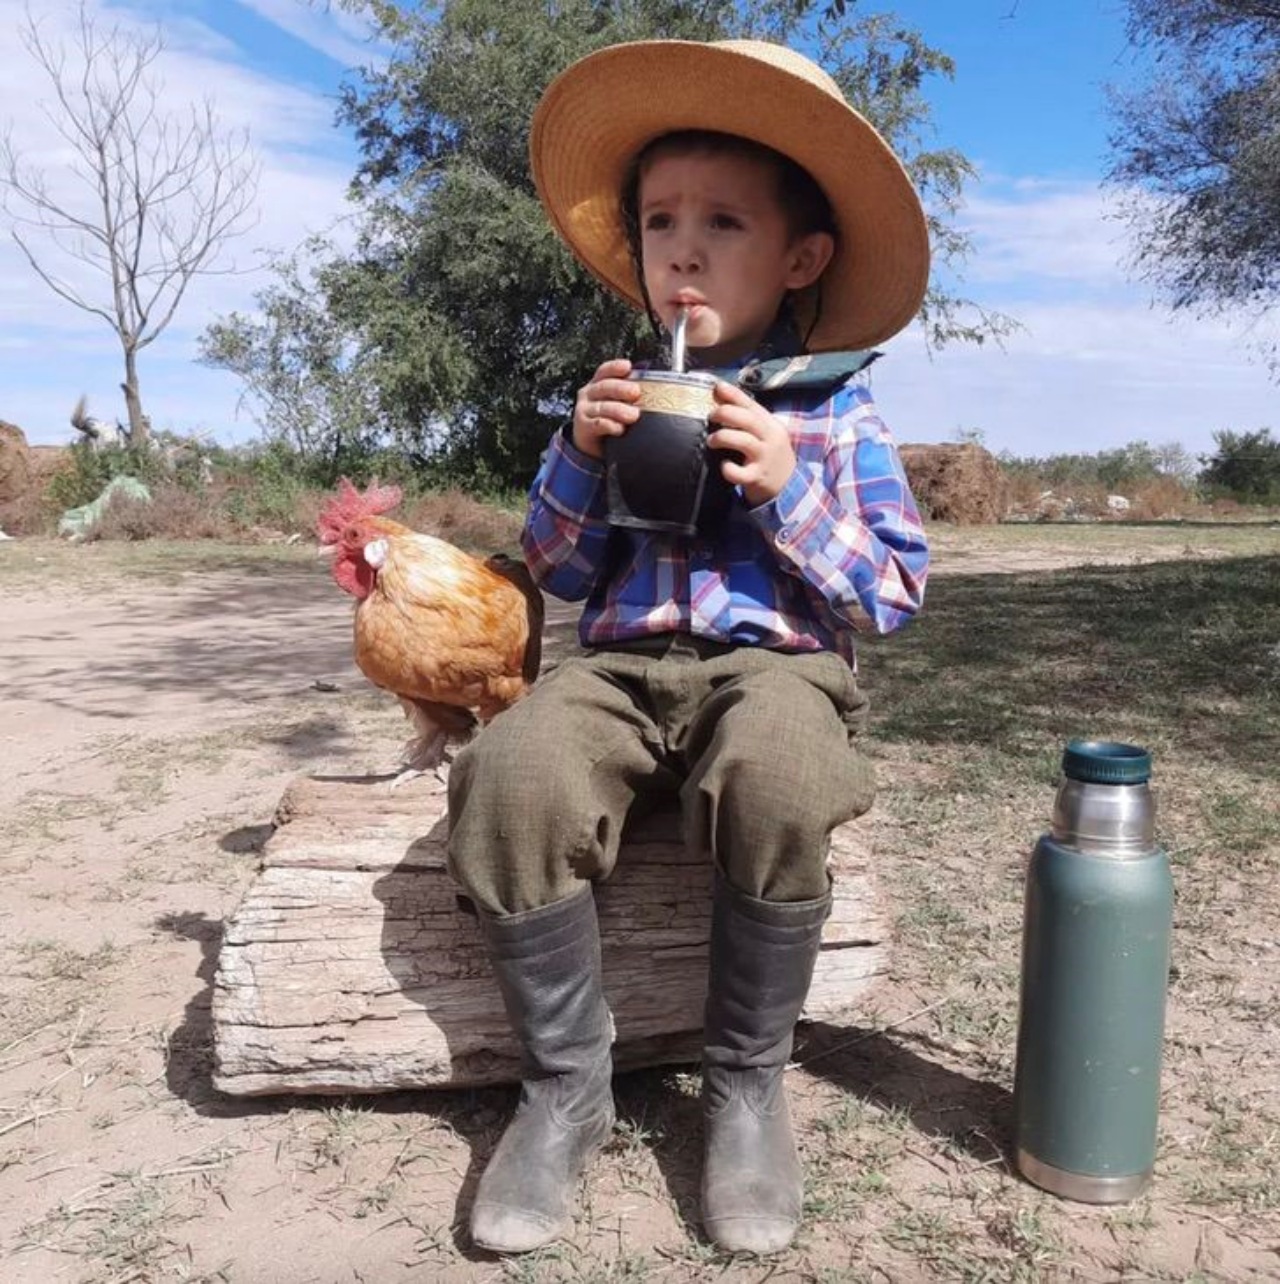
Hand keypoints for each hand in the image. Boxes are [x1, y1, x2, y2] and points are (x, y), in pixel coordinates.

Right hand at [572, 359, 639, 459]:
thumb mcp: (621, 403)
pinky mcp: (583, 427)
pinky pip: (597, 424)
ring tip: (633, 415)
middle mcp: (590, 393)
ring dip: (618, 410)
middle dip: (621, 388)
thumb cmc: (612, 419)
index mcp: (599, 383)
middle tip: (636, 392)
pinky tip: (620, 429)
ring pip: (602, 407)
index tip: (627, 366)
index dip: (615, 367)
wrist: (594, 444)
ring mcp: (585, 410)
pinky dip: (609, 425)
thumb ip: (633, 397)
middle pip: (604, 387)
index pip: (605, 371)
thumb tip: (662, 391)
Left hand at [708, 381, 796, 506]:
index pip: (752, 405)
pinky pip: (739, 472)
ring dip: (722, 437)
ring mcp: (764, 458)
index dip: (733, 395)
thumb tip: (720, 393)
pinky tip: (724, 465)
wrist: (788, 486)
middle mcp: (770, 439)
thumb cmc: (769, 455)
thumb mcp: (764, 433)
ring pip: (743, 441)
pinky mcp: (757, 478)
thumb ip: (745, 415)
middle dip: (725, 413)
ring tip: (711, 440)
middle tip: (711, 416)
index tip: (717, 388)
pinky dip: (728, 468)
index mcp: (771, 425)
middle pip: (748, 419)